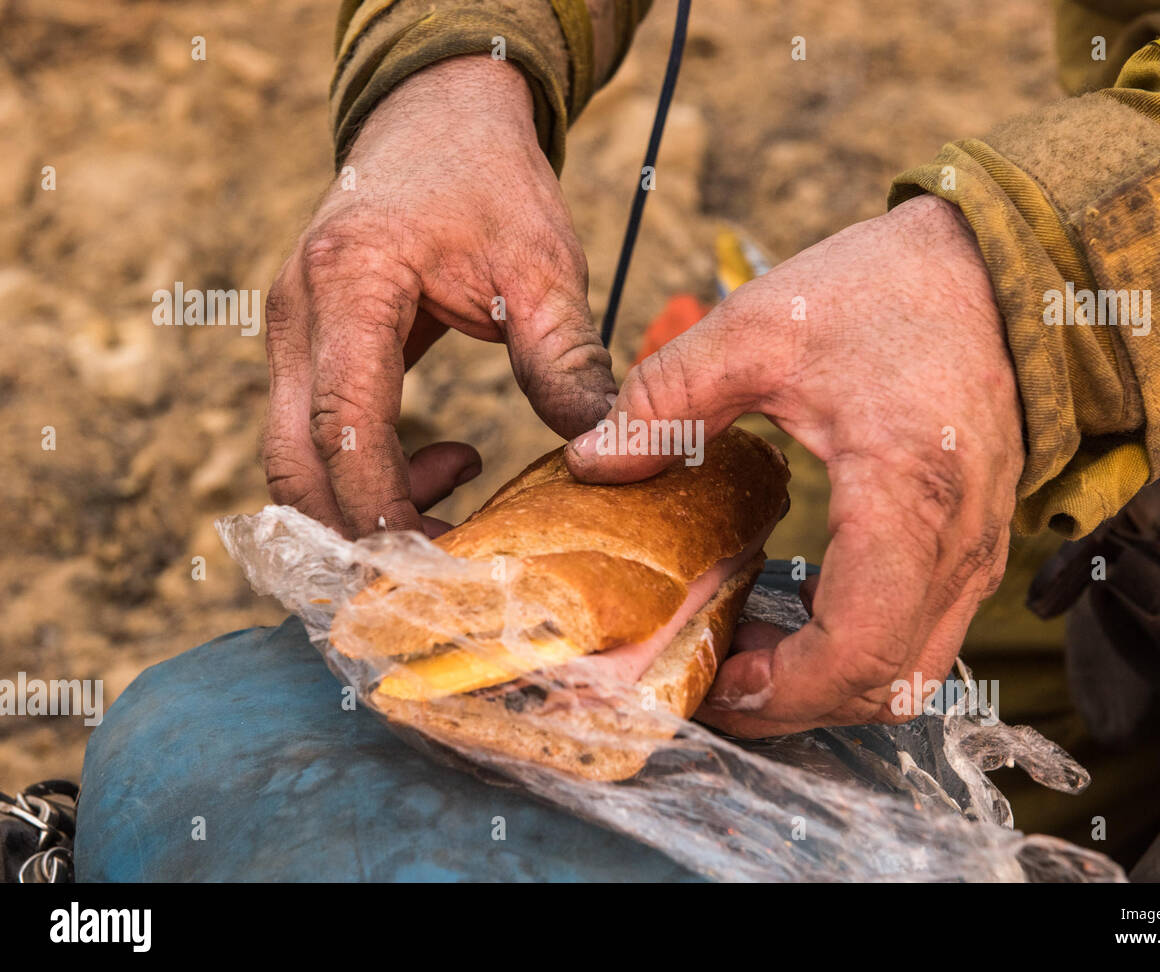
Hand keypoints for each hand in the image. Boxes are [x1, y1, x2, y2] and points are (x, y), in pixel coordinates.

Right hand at [263, 55, 614, 538]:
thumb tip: (596, 451)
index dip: (383, 506)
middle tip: (447, 558)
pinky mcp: (307, 350)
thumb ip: (564, 356)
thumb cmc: (490, 182)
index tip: (441, 558)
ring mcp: (292, 334)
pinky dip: (364, 476)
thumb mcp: (543, 261)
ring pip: (293, 462)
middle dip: (356, 534)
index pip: (343, 426)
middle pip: (292, 465)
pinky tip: (444, 458)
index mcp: (351, 283)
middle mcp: (299, 315)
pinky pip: (313, 440)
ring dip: (360, 508)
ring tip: (459, 485)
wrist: (437, 120)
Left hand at [565, 195, 1024, 734]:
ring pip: (908, 671)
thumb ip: (666, 400)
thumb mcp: (760, 329)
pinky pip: (921, 630)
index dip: (777, 690)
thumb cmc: (888, 290)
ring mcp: (978, 551)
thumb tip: (590, 459)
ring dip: (825, 678)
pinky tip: (797, 601)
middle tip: (714, 672)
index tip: (709, 678)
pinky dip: (857, 644)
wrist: (993, 267)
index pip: (855, 651)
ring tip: (748, 639)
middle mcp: (958, 545)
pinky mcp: (976, 544)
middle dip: (793, 702)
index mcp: (906, 497)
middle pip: (883, 686)